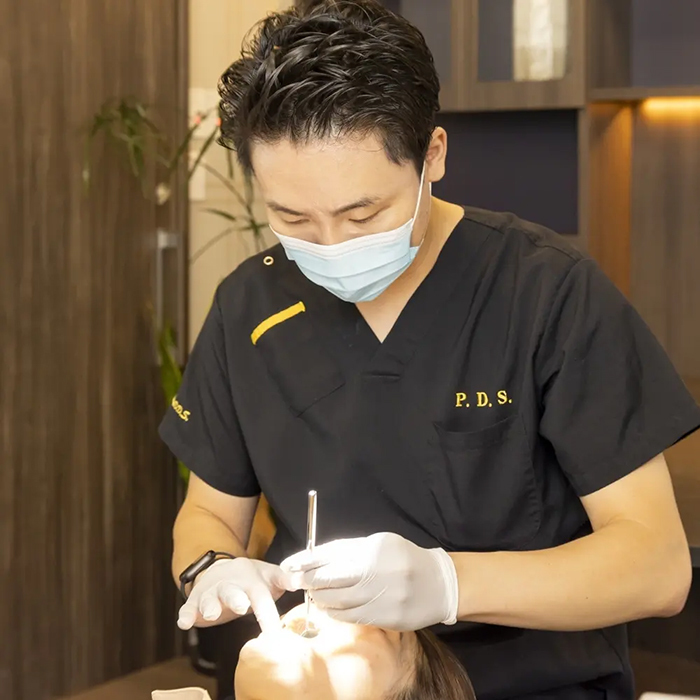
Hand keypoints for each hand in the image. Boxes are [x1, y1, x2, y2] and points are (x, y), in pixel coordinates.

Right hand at [177, 557, 291, 633]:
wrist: (222, 570)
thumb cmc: (251, 578)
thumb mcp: (269, 576)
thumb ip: (284, 579)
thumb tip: (301, 581)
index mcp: (250, 580)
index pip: (260, 597)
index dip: (267, 614)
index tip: (273, 633)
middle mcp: (230, 584)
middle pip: (232, 591)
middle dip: (236, 598)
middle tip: (241, 606)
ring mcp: (212, 591)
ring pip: (209, 598)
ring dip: (210, 605)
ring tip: (210, 614)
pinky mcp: (196, 600)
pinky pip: (188, 606)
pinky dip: (185, 613)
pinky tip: (184, 622)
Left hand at [280, 532, 458, 630]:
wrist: (438, 583)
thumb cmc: (402, 559)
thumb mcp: (378, 544)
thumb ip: (349, 551)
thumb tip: (314, 558)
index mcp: (372, 549)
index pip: (330, 554)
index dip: (305, 561)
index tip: (288, 565)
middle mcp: (376, 572)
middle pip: (329, 579)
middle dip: (308, 580)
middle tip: (297, 580)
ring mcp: (381, 597)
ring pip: (337, 601)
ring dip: (320, 598)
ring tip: (316, 593)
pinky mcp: (385, 617)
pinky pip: (350, 617)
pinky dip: (335, 613)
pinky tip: (330, 607)